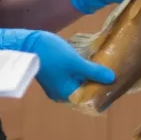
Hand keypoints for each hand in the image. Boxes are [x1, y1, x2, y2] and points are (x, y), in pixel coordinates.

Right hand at [0, 27, 114, 101]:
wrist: (26, 42)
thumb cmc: (50, 54)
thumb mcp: (75, 62)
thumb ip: (93, 72)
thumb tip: (112, 79)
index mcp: (65, 94)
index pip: (89, 96)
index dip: (101, 88)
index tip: (114, 79)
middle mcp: (60, 93)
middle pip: (83, 89)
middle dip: (95, 80)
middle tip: (109, 69)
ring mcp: (55, 84)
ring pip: (77, 81)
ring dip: (88, 74)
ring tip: (100, 64)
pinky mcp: (53, 75)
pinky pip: (71, 76)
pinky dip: (79, 70)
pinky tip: (87, 61)